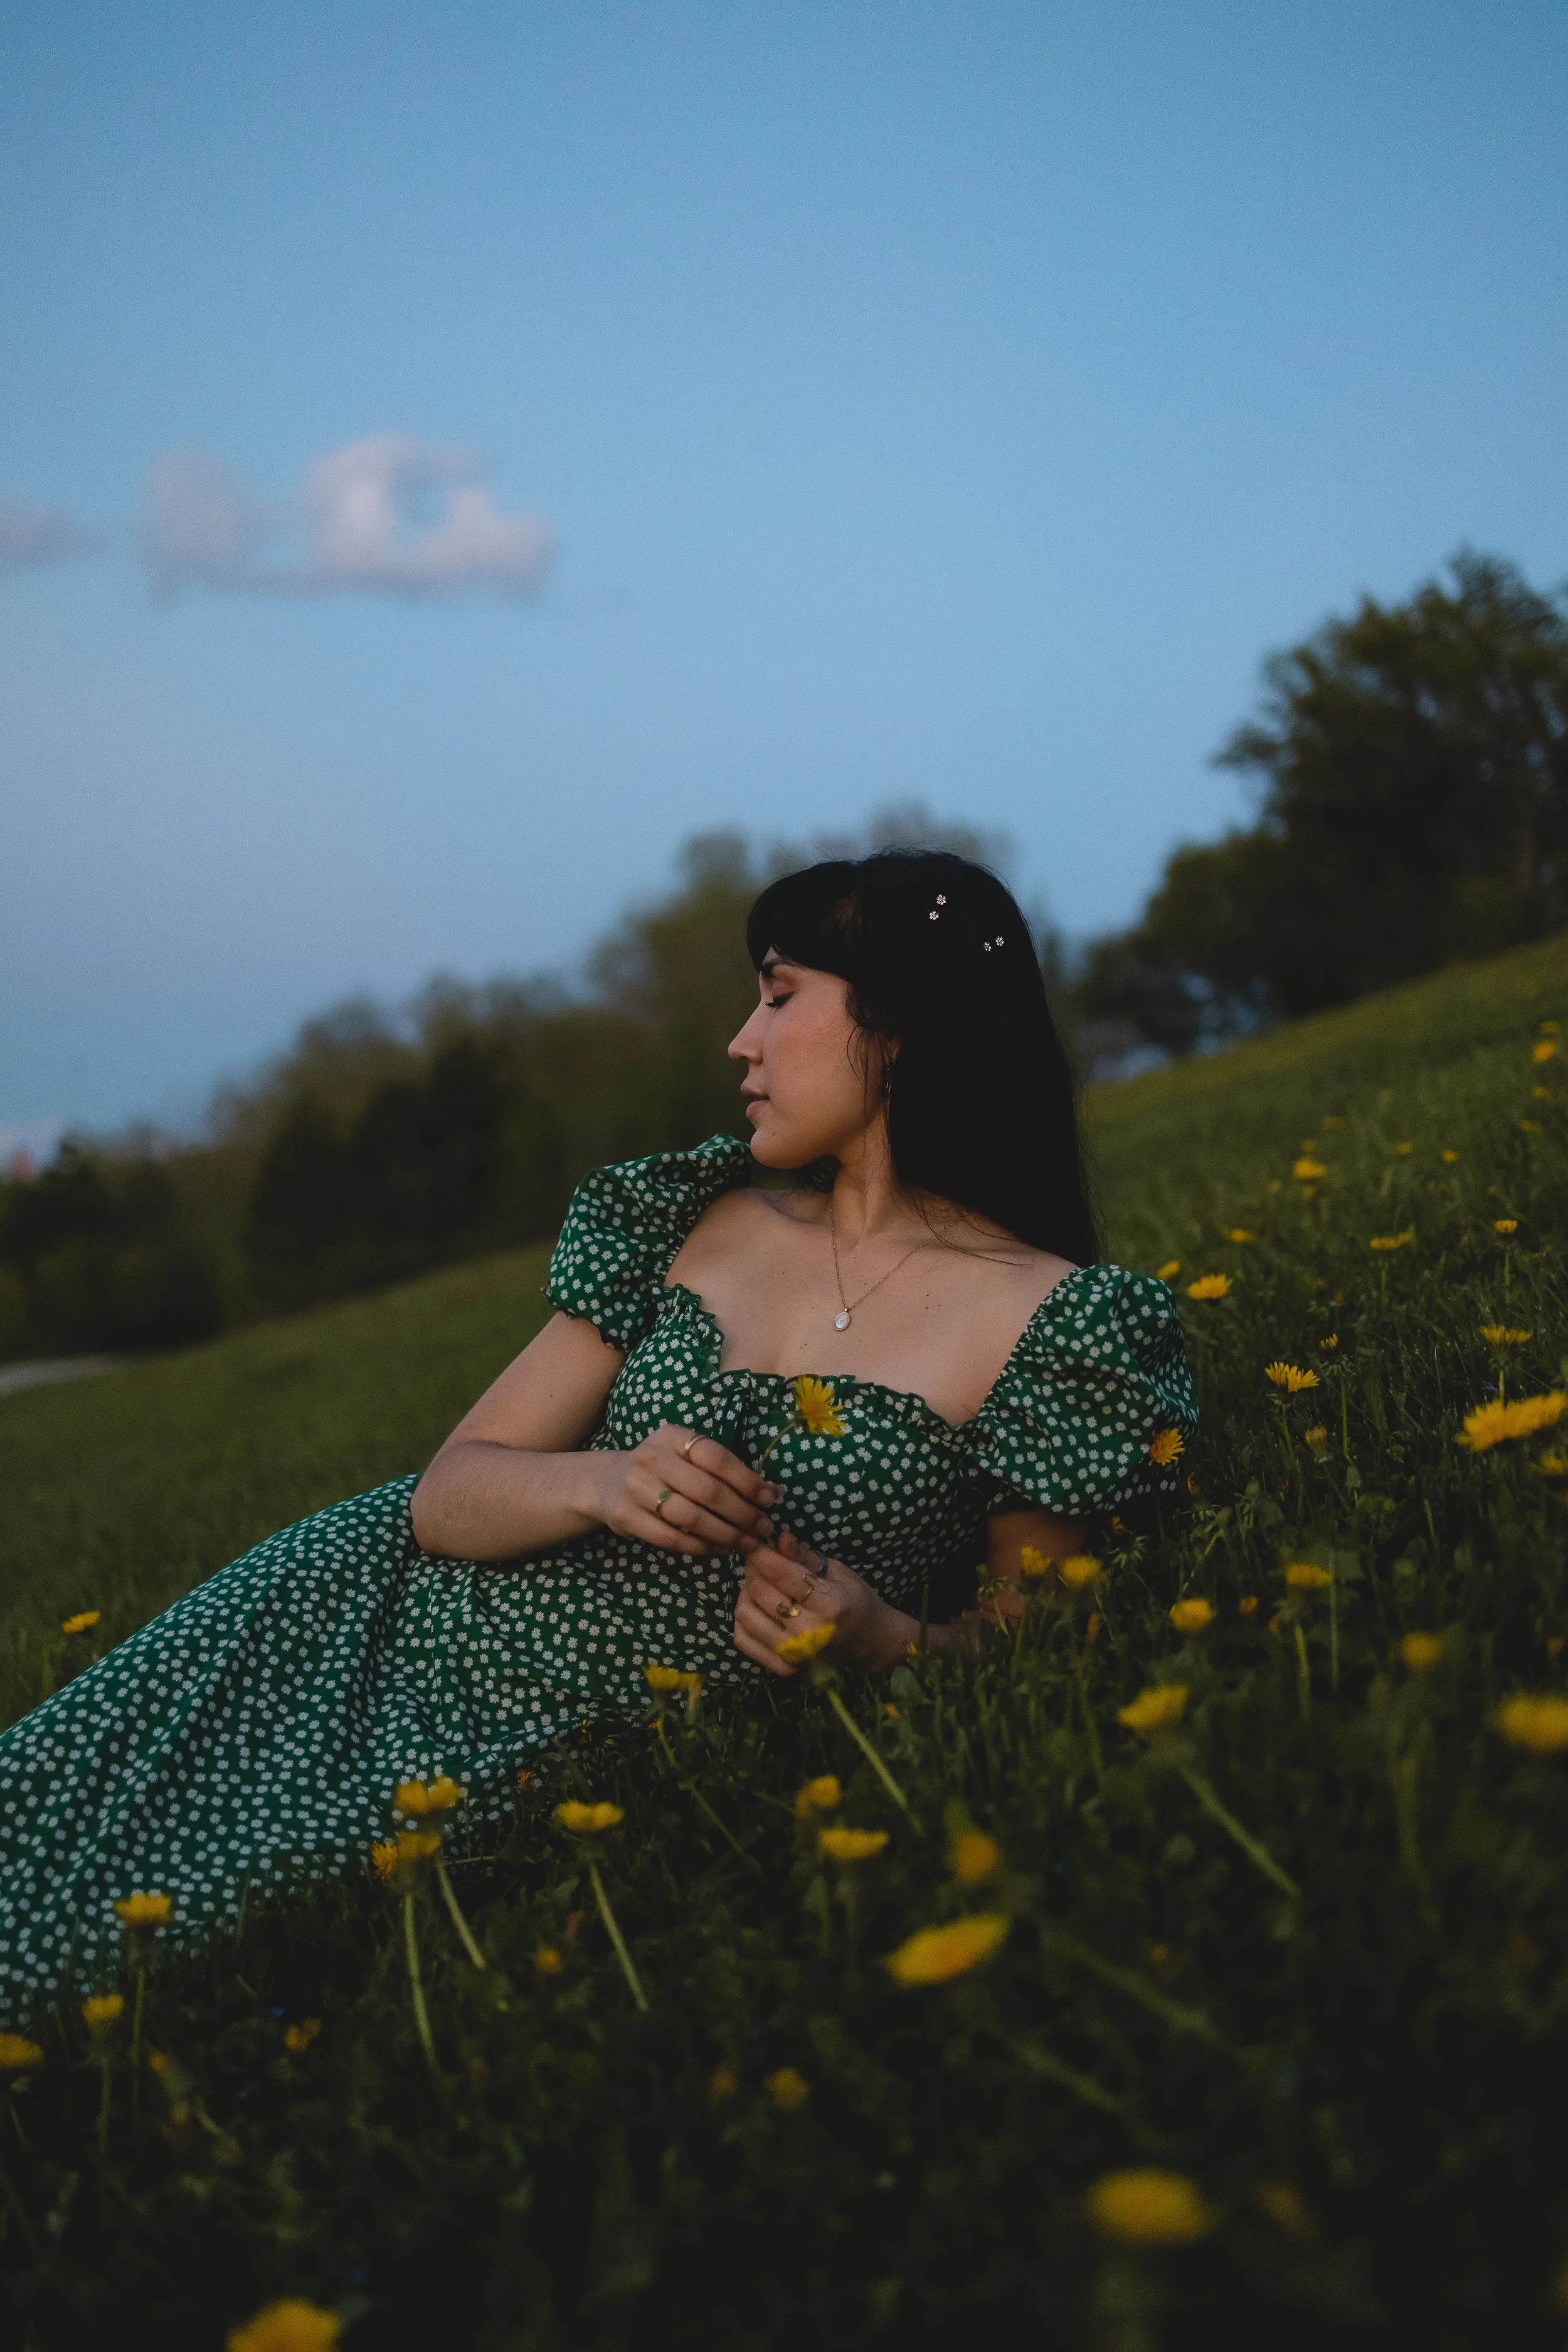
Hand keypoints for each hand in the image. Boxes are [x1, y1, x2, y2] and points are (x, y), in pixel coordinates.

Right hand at [591, 1425, 777, 1556]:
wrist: (608, 1483)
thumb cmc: (662, 1469)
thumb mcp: (685, 1455)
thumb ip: (722, 1469)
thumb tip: (772, 1492)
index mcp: (672, 1436)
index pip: (716, 1457)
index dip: (747, 1480)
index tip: (770, 1498)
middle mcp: (652, 1458)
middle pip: (707, 1490)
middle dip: (742, 1512)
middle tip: (763, 1528)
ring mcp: (636, 1488)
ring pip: (691, 1518)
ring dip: (725, 1534)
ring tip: (747, 1543)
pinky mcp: (627, 1518)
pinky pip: (671, 1539)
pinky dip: (700, 1547)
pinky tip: (719, 1549)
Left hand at [734, 1530, 911, 1676]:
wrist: (871, 1644)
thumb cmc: (857, 1601)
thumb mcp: (839, 1573)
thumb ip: (806, 1558)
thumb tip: (780, 1539)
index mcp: (829, 1605)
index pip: (782, 1574)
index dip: (761, 1554)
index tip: (751, 1541)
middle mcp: (809, 1633)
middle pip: (760, 1592)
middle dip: (752, 1569)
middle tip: (756, 1559)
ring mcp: (794, 1654)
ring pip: (745, 1614)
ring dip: (745, 1593)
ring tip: (758, 1584)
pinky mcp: (784, 1667)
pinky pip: (743, 1640)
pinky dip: (743, 1620)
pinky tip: (756, 1608)